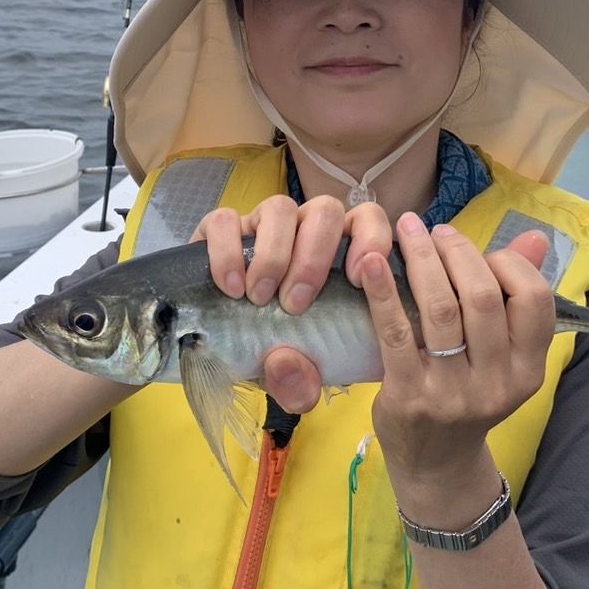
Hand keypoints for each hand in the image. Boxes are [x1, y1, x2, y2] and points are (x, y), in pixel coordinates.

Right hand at [192, 195, 392, 410]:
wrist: (219, 345)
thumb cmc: (273, 350)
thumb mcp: (294, 375)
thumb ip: (300, 381)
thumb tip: (285, 363)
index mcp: (337, 251)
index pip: (368, 218)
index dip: (370, 238)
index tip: (355, 279)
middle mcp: (303, 228)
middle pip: (325, 209)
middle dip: (313, 257)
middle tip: (295, 304)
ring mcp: (262, 224)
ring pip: (280, 207)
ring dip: (273, 255)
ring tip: (258, 298)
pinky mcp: (220, 227)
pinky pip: (226, 220)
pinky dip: (228, 252)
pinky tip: (230, 287)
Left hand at [361, 216, 554, 487]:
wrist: (435, 463)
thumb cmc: (469, 393)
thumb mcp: (504, 355)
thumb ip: (517, 295)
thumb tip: (535, 236)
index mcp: (528, 368)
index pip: (535, 299)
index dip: (508, 263)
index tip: (480, 251)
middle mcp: (497, 383)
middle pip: (484, 297)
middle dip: (458, 253)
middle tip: (435, 231)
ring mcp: (452, 393)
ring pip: (441, 309)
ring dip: (422, 260)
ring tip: (408, 232)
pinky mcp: (408, 396)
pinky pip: (396, 333)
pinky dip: (383, 291)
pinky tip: (372, 263)